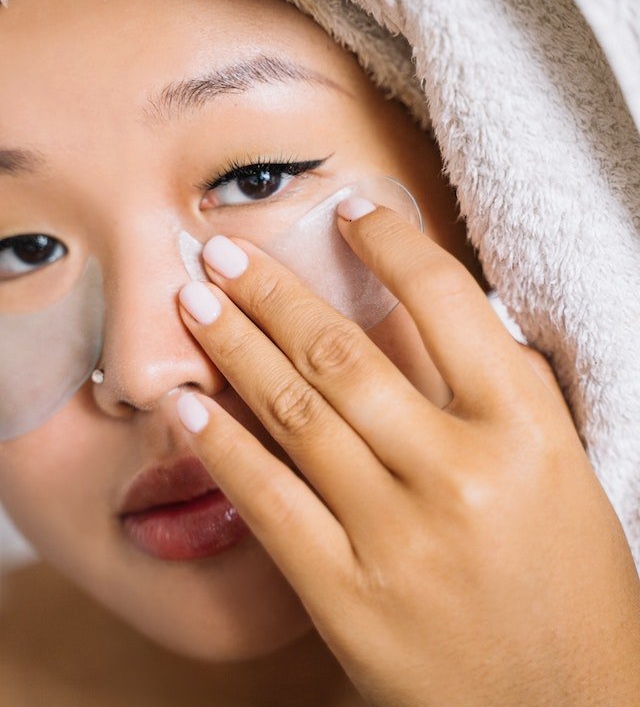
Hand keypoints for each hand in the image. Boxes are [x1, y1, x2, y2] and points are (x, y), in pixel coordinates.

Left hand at [171, 200, 639, 706]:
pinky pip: (268, 500)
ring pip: (295, 413)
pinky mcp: (345, 594)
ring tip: (192, 300)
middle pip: (342, 352)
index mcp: (526, 430)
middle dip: (270, 289)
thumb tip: (425, 312)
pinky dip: (220, 444)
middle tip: (219, 247)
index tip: (346, 211)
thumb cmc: (570, 582)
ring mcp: (396, 536)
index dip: (387, 243)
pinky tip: (187, 402)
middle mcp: (458, 472)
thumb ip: (503, 388)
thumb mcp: (562, 469)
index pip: (444, 301)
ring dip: (234, 346)